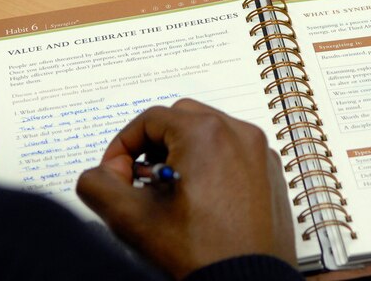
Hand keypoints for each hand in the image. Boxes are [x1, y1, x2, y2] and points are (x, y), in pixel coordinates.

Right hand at [77, 98, 295, 278]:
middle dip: (154, 144)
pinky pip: (234, 153)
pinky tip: (201, 199)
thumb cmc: (199, 253)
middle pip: (181, 118)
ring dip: (184, 152)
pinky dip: (213, 164)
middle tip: (141, 179)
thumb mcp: (131, 218)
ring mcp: (260, 152)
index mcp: (205, 133)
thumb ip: (98, 184)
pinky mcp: (272, 173)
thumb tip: (99, 172)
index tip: (116, 172)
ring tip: (171, 191)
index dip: (123, 145)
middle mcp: (238, 133)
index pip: (149, 119)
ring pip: (210, 133)